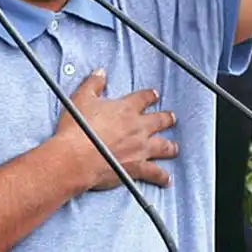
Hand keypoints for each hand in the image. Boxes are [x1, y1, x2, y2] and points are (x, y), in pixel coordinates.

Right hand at [56, 70, 178, 190]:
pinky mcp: (137, 167)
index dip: (150, 96)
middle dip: (166, 118)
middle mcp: (138, 127)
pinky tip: (167, 179)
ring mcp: (140, 148)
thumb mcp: (82, 98)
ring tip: (175, 148)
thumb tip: (100, 73)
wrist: (76, 157)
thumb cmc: (77, 128)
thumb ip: (94, 84)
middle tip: (171, 118)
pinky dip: (162, 176)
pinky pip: (154, 172)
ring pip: (163, 146)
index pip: (143, 98)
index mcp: (126, 109)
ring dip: (170, 146)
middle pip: (159, 120)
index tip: (155, 95)